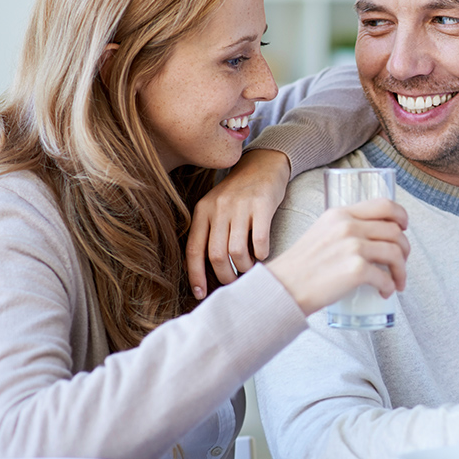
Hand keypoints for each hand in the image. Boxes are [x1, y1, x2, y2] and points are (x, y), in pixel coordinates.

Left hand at [186, 149, 290, 298]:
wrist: (264, 163)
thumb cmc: (240, 193)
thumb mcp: (217, 207)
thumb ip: (210, 232)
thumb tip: (207, 272)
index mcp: (203, 210)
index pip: (194, 250)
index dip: (196, 276)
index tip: (201, 294)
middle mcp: (218, 208)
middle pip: (216, 256)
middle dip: (225, 277)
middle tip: (235, 282)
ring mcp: (240, 205)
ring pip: (236, 251)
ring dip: (244, 267)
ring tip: (250, 268)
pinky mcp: (262, 204)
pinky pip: (259, 240)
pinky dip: (261, 254)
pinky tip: (263, 255)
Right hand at [266, 199, 409, 316]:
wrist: (284, 287)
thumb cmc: (301, 266)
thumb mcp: (320, 232)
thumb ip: (342, 229)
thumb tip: (368, 238)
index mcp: (340, 214)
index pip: (384, 204)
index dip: (402, 215)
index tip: (404, 228)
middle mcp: (348, 226)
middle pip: (395, 231)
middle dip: (405, 249)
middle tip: (401, 263)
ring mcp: (353, 247)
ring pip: (395, 253)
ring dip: (402, 270)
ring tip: (397, 281)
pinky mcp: (355, 270)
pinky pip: (385, 277)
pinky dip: (390, 286)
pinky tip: (385, 292)